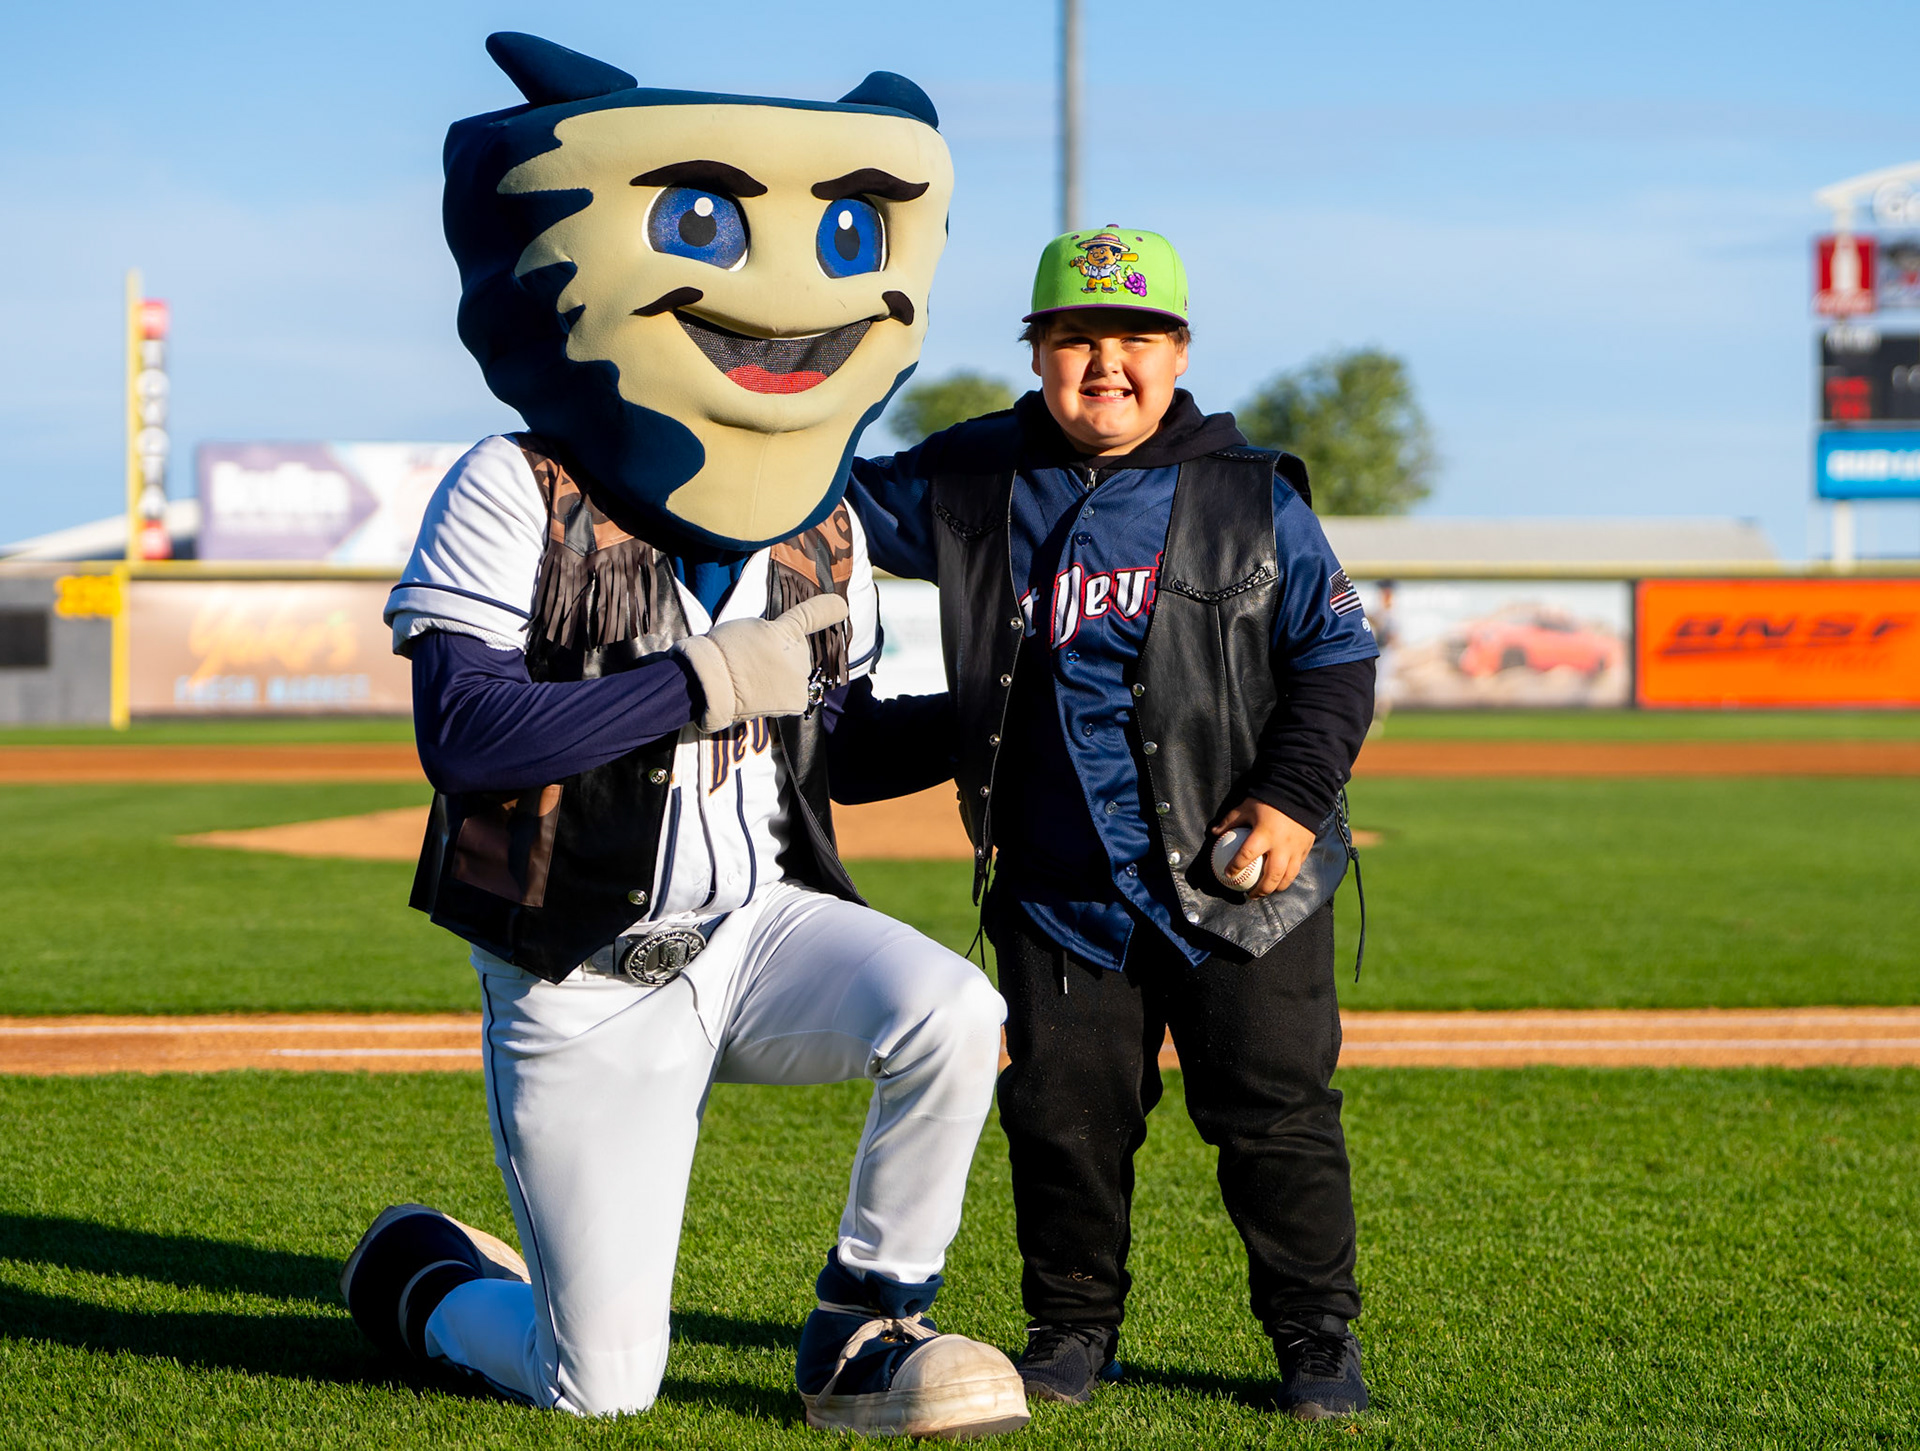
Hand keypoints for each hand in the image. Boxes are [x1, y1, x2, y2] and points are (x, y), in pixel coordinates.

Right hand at [674, 594, 849, 731]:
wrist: (711, 684)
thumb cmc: (723, 652)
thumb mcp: (749, 627)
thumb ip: (773, 632)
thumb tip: (781, 644)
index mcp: (787, 630)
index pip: (811, 616)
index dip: (827, 609)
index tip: (841, 605)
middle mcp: (800, 655)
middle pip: (797, 656)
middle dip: (781, 659)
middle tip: (752, 661)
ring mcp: (800, 679)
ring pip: (794, 678)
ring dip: (778, 679)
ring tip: (751, 679)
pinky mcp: (797, 702)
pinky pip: (792, 697)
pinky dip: (779, 698)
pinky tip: (758, 694)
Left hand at [1209, 798, 1315, 899]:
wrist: (1301, 792)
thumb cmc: (1269, 800)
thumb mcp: (1246, 807)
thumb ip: (1230, 821)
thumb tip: (1214, 833)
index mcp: (1264, 835)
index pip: (1246, 856)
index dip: (1235, 867)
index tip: (1228, 875)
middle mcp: (1281, 846)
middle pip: (1271, 876)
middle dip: (1260, 890)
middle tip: (1250, 895)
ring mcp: (1295, 850)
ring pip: (1287, 877)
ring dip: (1276, 888)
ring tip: (1267, 893)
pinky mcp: (1305, 849)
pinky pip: (1297, 869)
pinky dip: (1288, 878)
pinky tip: (1281, 881)